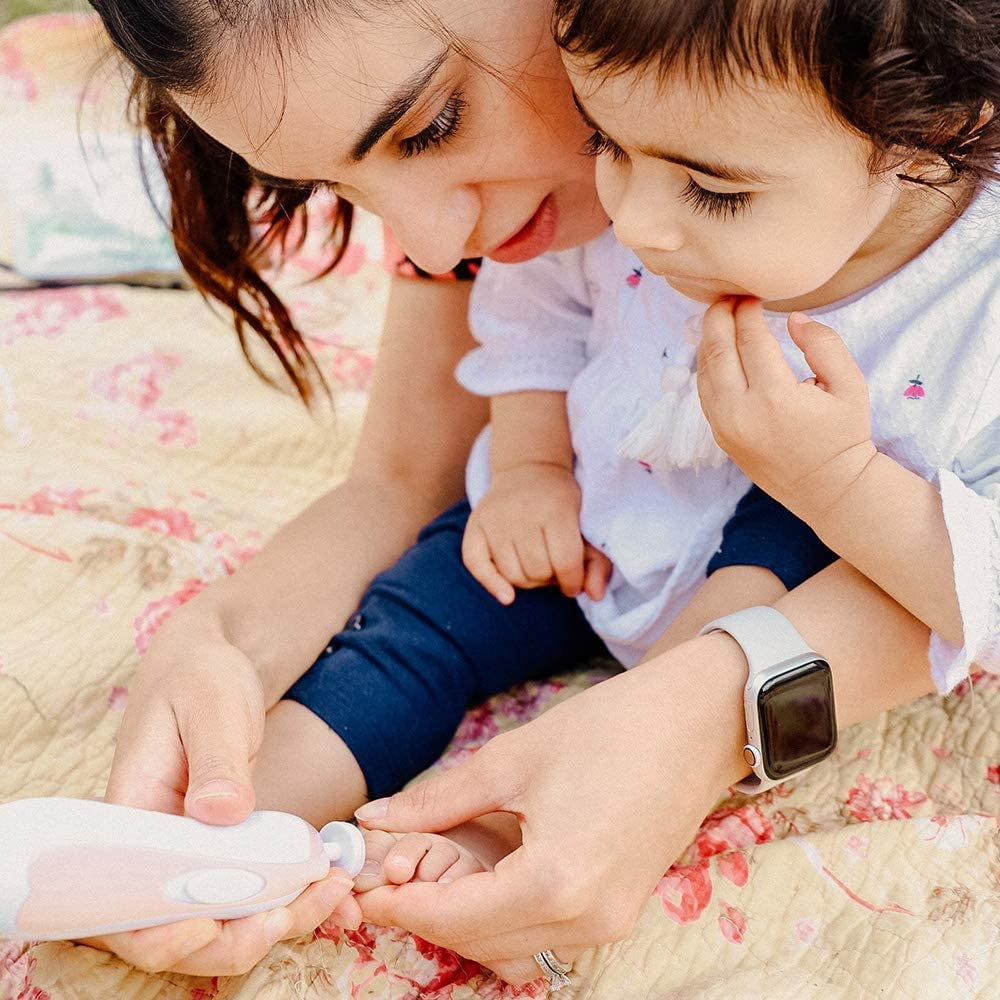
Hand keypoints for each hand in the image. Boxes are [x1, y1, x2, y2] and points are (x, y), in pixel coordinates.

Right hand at [89, 611, 359, 973]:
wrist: (212, 663)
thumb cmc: (201, 674)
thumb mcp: (209, 702)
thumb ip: (214, 757)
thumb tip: (219, 813)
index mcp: (129, 817)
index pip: (123, 907)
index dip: (161, 935)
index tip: (213, 924)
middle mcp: (150, 849)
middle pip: (173, 930)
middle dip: (233, 939)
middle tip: (294, 913)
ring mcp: (186, 854)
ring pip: (218, 922)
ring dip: (273, 924)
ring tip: (331, 894)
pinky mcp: (221, 850)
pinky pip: (246, 894)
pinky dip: (286, 901)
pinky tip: (329, 885)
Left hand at [353, 633, 743, 983]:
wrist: (696, 721)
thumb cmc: (610, 729)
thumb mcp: (513, 758)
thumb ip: (440, 799)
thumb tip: (377, 818)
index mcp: (556, 881)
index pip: (453, 919)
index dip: (398, 907)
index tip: (360, 888)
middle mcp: (587, 920)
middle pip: (479, 944)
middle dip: (426, 915)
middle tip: (388, 875)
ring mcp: (610, 922)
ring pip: (512, 947)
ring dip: (464, 920)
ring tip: (430, 873)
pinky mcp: (621, 910)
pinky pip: (545, 934)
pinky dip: (503, 916)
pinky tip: (482, 874)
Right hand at [462, 461, 610, 603]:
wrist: (528, 470)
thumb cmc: (560, 504)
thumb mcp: (586, 525)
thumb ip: (598, 562)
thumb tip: (595, 596)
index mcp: (556, 509)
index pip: (565, 562)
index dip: (573, 581)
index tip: (574, 582)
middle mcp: (522, 512)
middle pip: (537, 571)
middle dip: (550, 579)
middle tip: (553, 568)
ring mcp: (495, 519)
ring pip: (512, 575)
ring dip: (528, 581)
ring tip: (536, 567)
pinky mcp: (474, 525)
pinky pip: (476, 566)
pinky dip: (492, 585)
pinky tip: (507, 596)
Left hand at [697, 297, 876, 519]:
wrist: (827, 488)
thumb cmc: (843, 434)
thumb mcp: (850, 386)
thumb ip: (825, 345)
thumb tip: (792, 318)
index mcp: (776, 397)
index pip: (750, 339)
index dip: (748, 311)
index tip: (752, 295)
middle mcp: (741, 412)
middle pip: (717, 350)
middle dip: (718, 317)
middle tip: (727, 297)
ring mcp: (725, 427)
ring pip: (704, 371)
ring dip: (708, 339)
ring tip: (721, 317)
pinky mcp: (720, 437)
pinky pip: (704, 392)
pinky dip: (707, 365)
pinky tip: (719, 348)